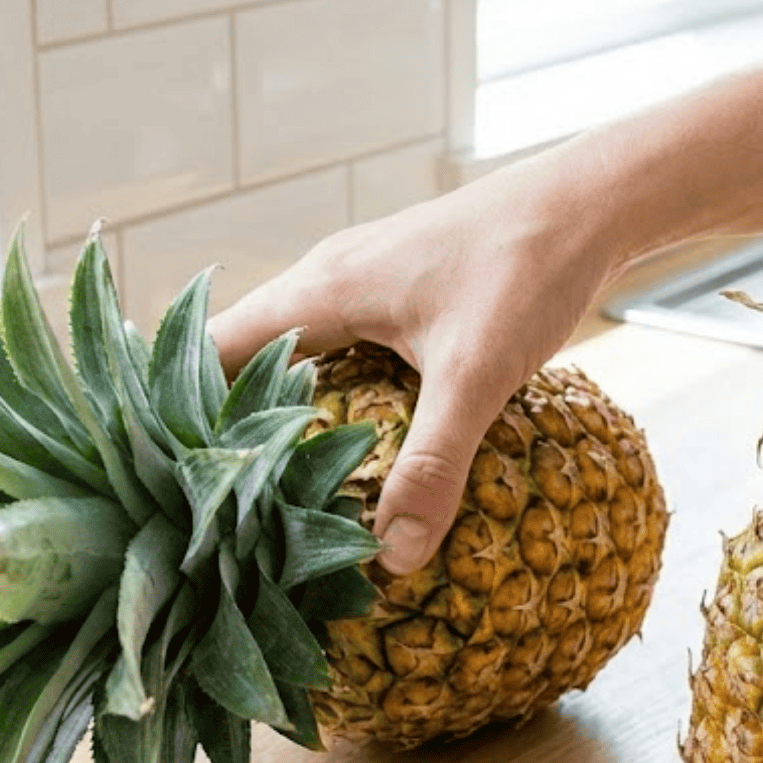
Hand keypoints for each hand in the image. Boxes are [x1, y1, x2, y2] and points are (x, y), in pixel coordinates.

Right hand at [209, 162, 618, 574]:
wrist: (592, 204)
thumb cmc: (526, 267)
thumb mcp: (476, 375)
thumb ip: (433, 465)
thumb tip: (392, 558)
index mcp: (321, 289)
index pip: (214, 349)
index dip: (183, 412)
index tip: (170, 482)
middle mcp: (327, 281)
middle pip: (247, 359)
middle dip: (229, 428)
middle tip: (216, 509)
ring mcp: (363, 285)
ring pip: (295, 357)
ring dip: (282, 416)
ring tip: (271, 496)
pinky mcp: (400, 296)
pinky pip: (339, 353)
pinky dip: (331, 401)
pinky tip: (350, 452)